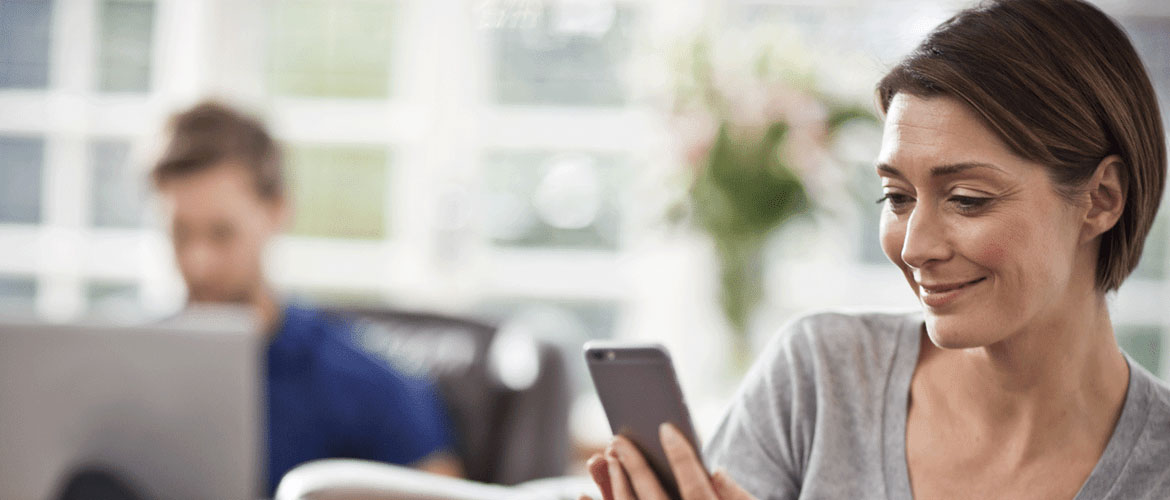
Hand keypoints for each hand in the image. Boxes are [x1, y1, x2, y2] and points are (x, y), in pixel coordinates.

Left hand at [579, 423, 755, 499]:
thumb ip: (739, 498)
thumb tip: (716, 471)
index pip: (696, 487)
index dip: (682, 457)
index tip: (665, 429)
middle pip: (655, 499)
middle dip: (635, 466)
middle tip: (618, 440)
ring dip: (615, 485)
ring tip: (607, 457)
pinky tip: (582, 495)